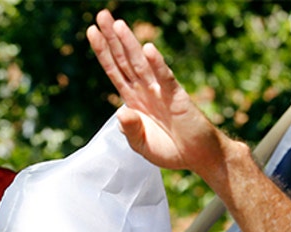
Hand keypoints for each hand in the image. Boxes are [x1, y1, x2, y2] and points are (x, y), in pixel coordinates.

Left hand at [86, 9, 228, 178]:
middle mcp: (145, 91)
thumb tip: (120, 112)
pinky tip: (148, 49)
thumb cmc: (171, 150)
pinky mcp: (177, 97)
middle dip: (112, 39)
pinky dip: (157, 64)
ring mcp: (161, 91)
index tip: (92, 32)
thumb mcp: (142, 146)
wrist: (199, 157)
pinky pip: (165, 78)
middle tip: (101, 16)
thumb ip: (130, 131)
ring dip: (129, 44)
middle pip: (125, 60)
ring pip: (141, 63)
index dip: (104, 52)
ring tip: (117, 24)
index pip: (115, 71)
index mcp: (134, 100)